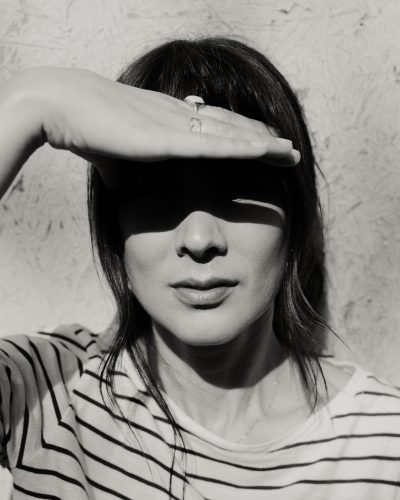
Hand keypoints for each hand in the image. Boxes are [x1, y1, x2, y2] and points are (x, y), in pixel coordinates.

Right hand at [5, 67, 299, 186]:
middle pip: (231, 128)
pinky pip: (218, 144)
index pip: (213, 128)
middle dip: (261, 139)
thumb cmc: (84, 128)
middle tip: (288, 149)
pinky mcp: (170, 137)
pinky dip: (246, 147)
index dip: (239, 137)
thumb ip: (123, 171)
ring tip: (291, 152)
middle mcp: (179, 117)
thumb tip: (122, 187)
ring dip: (264, 144)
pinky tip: (270, 150)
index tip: (260, 147)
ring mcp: (177, 125)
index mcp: (167, 121)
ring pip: (232, 134)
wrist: (61, 106)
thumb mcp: (111, 156)